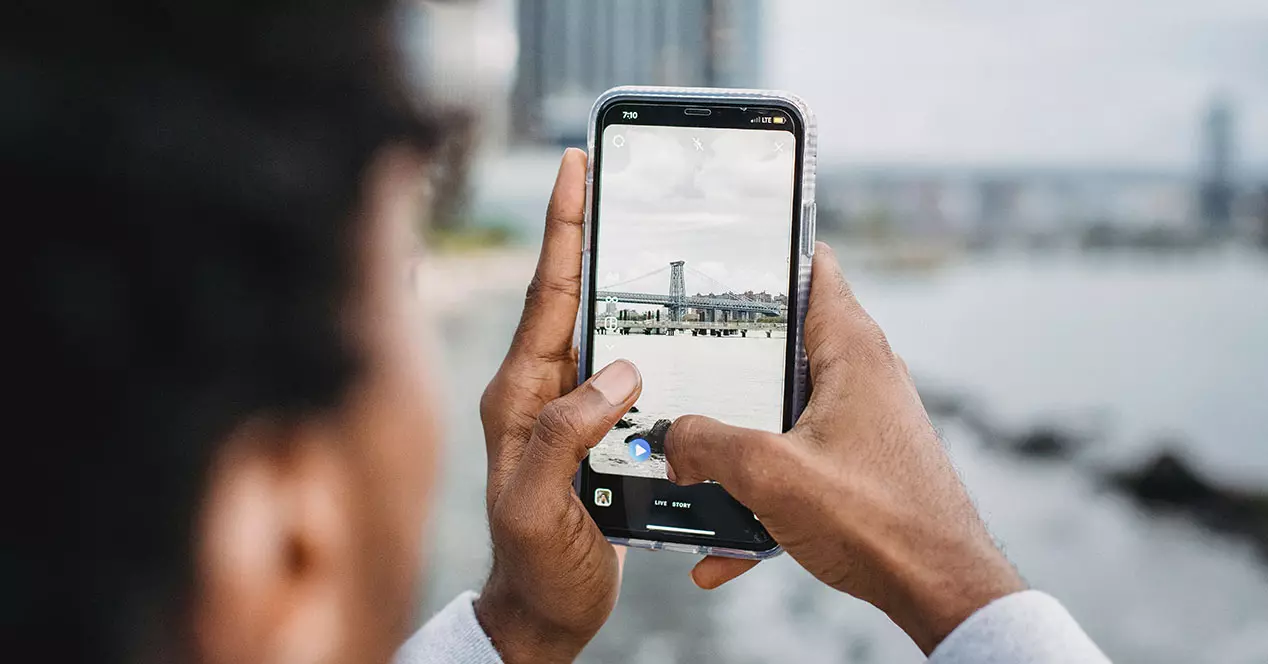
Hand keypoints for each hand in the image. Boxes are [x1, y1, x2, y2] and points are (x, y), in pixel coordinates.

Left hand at [474, 149, 638, 663]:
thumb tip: (619, 372)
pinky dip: (641, 333)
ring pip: (596, 326)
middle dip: (587, 231)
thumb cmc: (533, 565)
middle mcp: (540, 390)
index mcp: (519, 395)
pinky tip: (664, 321)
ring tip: (639, 227)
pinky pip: (620, 369)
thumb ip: (565, 436)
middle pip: (569, 294)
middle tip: (607, 176)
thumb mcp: (536, 504)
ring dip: (615, 275)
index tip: (573, 169)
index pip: (546, 296)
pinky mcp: (594, 429)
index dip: (563, 230)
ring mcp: (566, 407)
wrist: (544, 611)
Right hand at [663, 242, 1025, 653]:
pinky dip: (762, 493)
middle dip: (730, 356)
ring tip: (692, 461)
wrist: (939, 589)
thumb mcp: (770, 473)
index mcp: (852, 352)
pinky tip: (724, 546)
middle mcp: (863, 377)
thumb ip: (709, 446)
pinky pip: (798, 465)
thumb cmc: (879, 521)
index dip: (770, 253)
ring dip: (739, 439)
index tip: (723, 251)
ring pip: (784, 411)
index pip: (814, 269)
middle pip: (785, 343)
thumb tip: (673, 440)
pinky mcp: (862, 465)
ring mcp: (864, 422)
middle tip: (679, 359)